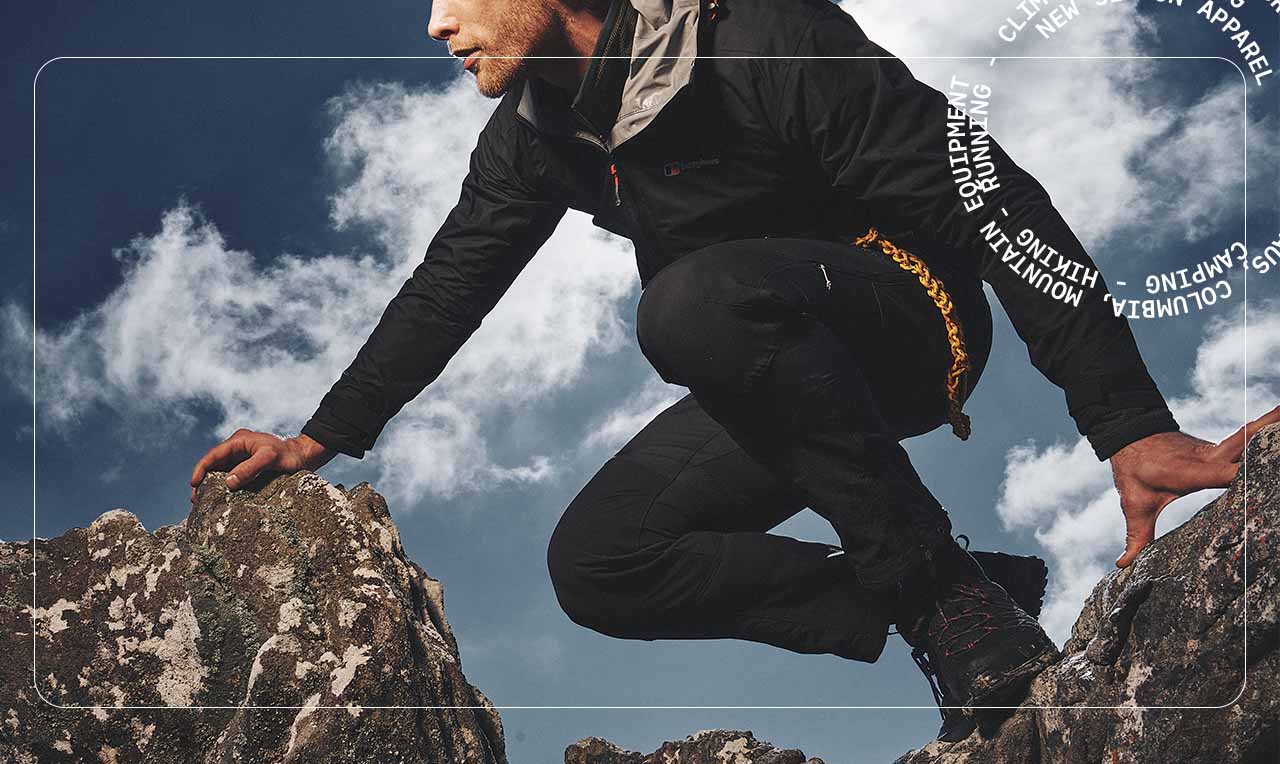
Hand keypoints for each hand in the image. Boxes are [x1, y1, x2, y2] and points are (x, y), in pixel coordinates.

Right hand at [189, 429, 335, 502]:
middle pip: (214, 464)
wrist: (304, 457)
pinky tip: (220, 499)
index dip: (201, 469)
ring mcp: (243, 457)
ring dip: (212, 485)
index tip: (193, 484)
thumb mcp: (269, 459)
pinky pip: (232, 476)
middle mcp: (238, 448)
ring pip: (221, 471)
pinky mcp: (249, 467)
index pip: (214, 455)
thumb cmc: (289, 456)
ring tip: (204, 503)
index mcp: (239, 440)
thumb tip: (227, 482)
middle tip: (195, 499)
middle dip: (203, 480)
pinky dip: (224, 486)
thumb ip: (249, 469)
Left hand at [1110, 405, 1279, 567]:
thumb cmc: (1134, 471)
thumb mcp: (1134, 505)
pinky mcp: (1220, 448)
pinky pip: (1247, 440)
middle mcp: (1209, 457)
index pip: (1227, 474)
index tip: (1270, 478)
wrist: (1130, 435)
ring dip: (1270, 425)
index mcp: (1191, 471)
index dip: (1246, 476)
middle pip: (1244, 442)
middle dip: (1267, 432)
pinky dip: (1266, 432)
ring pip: (1248, 436)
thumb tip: (1123, 565)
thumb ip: (1136, 536)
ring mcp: (1217, 450)